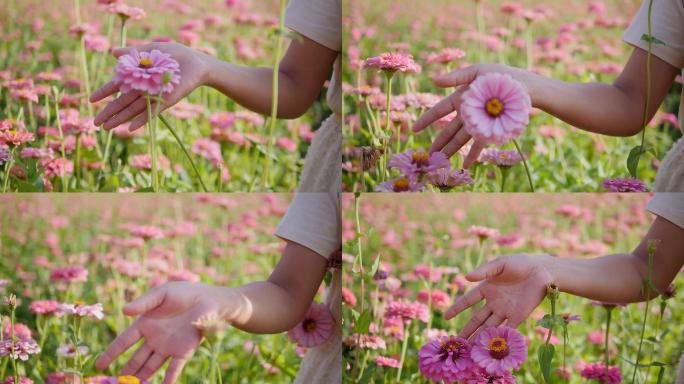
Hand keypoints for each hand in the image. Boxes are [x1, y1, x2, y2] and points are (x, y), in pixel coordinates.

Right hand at [90, 42, 212, 131]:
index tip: (91, 100)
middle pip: (122, 102)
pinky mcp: (164, 101)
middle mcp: (143, 88)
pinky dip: (141, 120)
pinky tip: (129, 128)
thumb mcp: (150, 50)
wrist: (196, 62)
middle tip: (95, 123)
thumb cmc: (174, 55)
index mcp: (137, 76)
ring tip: (106, 128)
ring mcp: (153, 96)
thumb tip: (112, 53)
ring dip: (119, 119)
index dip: (104, 93)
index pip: (116, 86)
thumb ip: (132, 52)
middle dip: (108, 112)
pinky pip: (151, 112)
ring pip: (133, 110)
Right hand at [95, 282, 227, 382]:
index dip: (112, 353)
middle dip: (127, 371)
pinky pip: (174, 368)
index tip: (100, 365)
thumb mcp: (163, 293)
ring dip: (142, 377)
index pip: (125, 341)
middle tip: (116, 382)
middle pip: (137, 359)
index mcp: (146, 323)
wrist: (212, 300)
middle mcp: (155, 338)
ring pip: (151, 366)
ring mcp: (169, 346)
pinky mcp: (184, 351)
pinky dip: (168, 380)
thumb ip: (144, 302)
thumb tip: (124, 311)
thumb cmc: (186, 293)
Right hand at [412, 64, 529, 166]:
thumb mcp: (478, 71)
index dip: (426, 120)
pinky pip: (479, 144)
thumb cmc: (502, 75)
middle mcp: (467, 112)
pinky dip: (473, 155)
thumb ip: (456, 77)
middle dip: (438, 143)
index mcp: (461, 97)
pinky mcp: (490, 130)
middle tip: (427, 155)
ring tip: (441, 162)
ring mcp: (478, 123)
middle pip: (448, 130)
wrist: (527, 87)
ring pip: (460, 140)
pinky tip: (465, 166)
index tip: (414, 130)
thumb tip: (434, 80)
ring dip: (451, 151)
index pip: (439, 111)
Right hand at [444, 254, 552, 338]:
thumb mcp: (500, 264)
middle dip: (467, 330)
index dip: (457, 308)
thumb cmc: (520, 263)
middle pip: (477, 319)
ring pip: (489, 327)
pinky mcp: (519, 316)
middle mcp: (494, 302)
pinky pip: (507, 329)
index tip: (446, 317)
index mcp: (486, 288)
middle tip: (457, 342)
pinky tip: (491, 347)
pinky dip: (500, 338)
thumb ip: (484, 271)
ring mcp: (506, 310)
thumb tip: (466, 277)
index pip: (468, 300)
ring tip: (471, 349)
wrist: (543, 271)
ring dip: (481, 337)